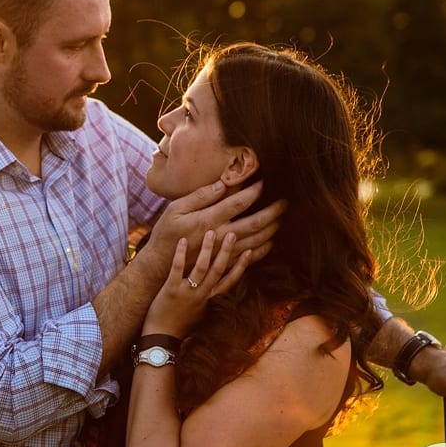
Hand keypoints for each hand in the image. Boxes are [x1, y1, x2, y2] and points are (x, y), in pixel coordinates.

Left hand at [143, 232, 246, 337]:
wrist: (162, 338)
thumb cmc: (180, 325)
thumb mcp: (200, 312)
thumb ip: (208, 298)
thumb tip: (215, 286)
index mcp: (211, 300)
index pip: (231, 280)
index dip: (241, 265)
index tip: (251, 250)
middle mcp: (202, 295)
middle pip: (219, 270)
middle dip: (227, 251)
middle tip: (233, 232)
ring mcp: (187, 292)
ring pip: (201, 268)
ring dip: (207, 249)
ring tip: (211, 232)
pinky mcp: (170, 290)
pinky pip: (177, 269)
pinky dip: (180, 254)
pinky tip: (183, 240)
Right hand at [147, 181, 284, 279]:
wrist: (160, 264)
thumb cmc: (166, 233)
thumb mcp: (175, 209)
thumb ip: (200, 196)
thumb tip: (222, 184)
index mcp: (208, 220)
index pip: (238, 202)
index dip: (254, 191)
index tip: (264, 182)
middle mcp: (219, 236)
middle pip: (254, 223)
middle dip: (273, 212)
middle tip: (285, 202)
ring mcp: (223, 252)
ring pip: (256, 241)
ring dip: (271, 230)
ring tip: (281, 219)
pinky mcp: (223, 264)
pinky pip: (249, 258)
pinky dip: (262, 250)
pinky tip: (269, 242)